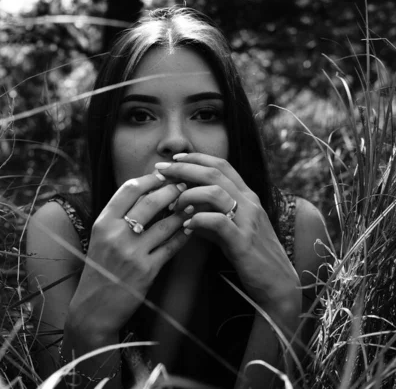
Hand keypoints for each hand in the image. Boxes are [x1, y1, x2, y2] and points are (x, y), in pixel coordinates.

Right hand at [67, 173, 193, 336]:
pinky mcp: (147, 271)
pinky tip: (191, 228)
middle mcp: (116, 235)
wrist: (93, 308)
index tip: (163, 175)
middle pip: (150, 202)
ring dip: (182, 212)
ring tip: (193, 204)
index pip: (128, 189)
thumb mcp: (100, 239)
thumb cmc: (99, 270)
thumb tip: (145, 194)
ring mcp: (132, 253)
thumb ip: (118, 218)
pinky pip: (171, 247)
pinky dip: (183, 236)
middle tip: (184, 186)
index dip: (149, 179)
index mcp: (103, 223)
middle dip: (171, 190)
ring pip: (165, 223)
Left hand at [156, 153, 300, 316]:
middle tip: (161, 171)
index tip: (174, 159)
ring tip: (172, 205)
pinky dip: (198, 220)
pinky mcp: (243, 241)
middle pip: (214, 173)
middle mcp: (250, 203)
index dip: (196, 158)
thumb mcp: (230, 231)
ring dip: (187, 195)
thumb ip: (210, 218)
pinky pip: (218, 222)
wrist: (278, 283)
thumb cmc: (252, 257)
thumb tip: (184, 211)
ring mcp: (248, 221)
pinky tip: (185, 226)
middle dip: (184, 168)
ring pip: (215, 193)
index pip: (221, 165)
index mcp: (247, 196)